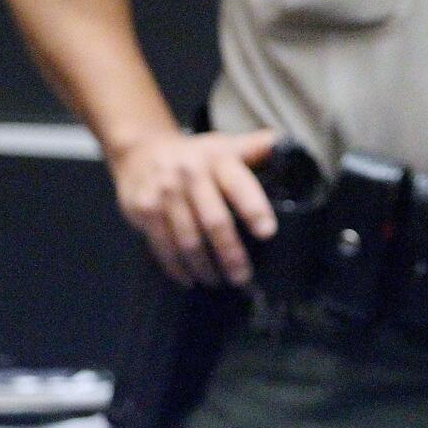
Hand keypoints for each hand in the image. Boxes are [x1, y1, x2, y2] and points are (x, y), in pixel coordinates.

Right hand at [108, 129, 278, 286]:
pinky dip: (178, 268)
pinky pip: (163, 246)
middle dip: (231, 252)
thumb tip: (285, 144)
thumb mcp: (226, 145)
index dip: (254, 208)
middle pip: (214, 220)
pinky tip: (192, 280)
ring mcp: (165, 194)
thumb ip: (256, 147)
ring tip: (220, 282)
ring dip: (205, 266)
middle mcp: (191, 175)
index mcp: (218, 158)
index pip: (239, 185)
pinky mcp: (145, 211)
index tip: (268, 232)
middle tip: (243, 276)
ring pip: (188, 239)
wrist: (142, 152)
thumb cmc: (196, 155)